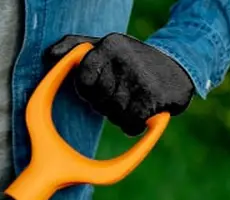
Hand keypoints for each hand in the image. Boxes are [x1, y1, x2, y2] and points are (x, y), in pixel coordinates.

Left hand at [41, 32, 193, 135]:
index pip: (82, 82)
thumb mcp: (104, 45)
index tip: (105, 83)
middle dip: (107, 103)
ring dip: (122, 115)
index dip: (90, 91)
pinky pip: (130, 125)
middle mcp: (123, 58)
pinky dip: (135, 124)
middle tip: (124, 90)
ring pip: (113, 115)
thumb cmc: (131, 59)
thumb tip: (49, 55)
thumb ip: (75, 46)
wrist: (179, 66)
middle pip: (97, 101)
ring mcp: (139, 77)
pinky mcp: (153, 98)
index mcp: (108, 45)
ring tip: (136, 97)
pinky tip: (145, 110)